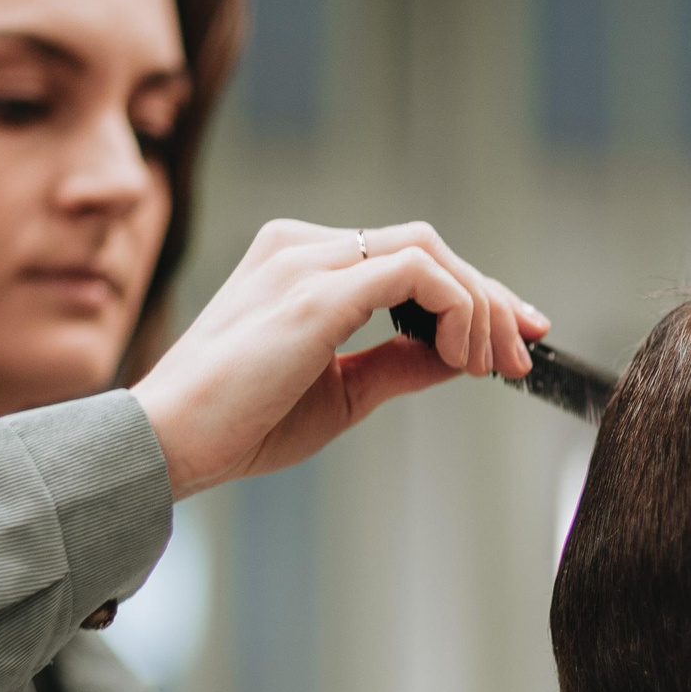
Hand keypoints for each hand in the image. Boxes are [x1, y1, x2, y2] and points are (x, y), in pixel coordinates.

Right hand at [131, 219, 550, 497]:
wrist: (167, 445)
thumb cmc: (238, 424)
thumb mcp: (341, 391)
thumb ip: (398, 363)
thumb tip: (461, 356)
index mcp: (301, 262)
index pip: (407, 259)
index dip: (472, 296)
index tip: (512, 340)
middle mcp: (303, 247)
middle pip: (427, 247)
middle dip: (490, 299)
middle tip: (523, 354)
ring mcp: (306, 261)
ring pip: (429, 250)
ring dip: (480, 305)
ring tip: (493, 365)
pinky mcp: (315, 290)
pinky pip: (414, 272)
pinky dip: (456, 309)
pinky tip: (460, 358)